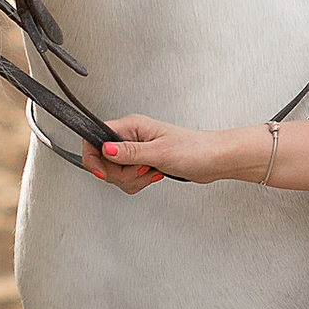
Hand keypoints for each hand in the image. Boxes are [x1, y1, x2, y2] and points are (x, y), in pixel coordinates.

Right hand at [84, 113, 219, 193]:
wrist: (214, 159)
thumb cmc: (195, 149)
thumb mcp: (160, 152)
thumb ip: (130, 152)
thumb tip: (106, 149)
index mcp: (132, 126)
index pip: (95, 137)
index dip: (94, 157)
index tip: (102, 172)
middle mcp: (131, 136)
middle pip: (103, 161)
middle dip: (120, 173)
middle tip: (141, 169)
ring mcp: (137, 151)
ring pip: (115, 173)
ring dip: (131, 180)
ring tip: (151, 172)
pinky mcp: (143, 163)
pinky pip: (127, 179)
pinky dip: (137, 183)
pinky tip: (153, 177)